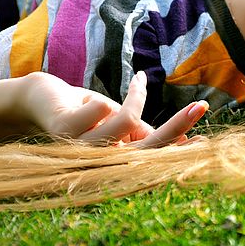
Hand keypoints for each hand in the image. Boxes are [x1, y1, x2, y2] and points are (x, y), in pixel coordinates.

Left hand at [24, 71, 207, 147]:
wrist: (40, 99)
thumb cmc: (84, 111)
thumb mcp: (118, 119)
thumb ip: (141, 131)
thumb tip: (177, 139)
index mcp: (113, 159)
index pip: (153, 155)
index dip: (177, 148)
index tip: (203, 139)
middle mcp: (97, 162)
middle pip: (147, 147)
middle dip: (177, 126)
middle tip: (202, 105)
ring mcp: (79, 150)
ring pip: (125, 121)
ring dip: (134, 97)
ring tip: (135, 84)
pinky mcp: (64, 132)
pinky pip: (100, 109)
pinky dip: (100, 98)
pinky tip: (86, 101)